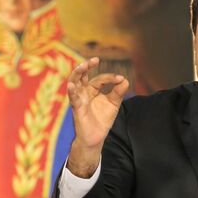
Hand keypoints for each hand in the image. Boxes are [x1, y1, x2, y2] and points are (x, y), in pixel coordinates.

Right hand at [66, 57, 128, 177]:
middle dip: (86, 66)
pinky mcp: (77, 109)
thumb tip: (125, 80)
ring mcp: (79, 99)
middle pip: (82, 75)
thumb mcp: (113, 104)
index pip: (100, 79)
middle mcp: (83, 92)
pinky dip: (71, 92)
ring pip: (74, 83)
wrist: (96, 138)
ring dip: (77, 74)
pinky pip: (73, 99)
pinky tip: (71, 86)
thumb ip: (118, 92)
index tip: (120, 79)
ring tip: (83, 66)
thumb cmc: (102, 119)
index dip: (110, 78)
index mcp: (92, 90)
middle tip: (94, 60)